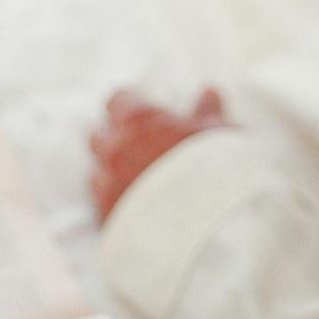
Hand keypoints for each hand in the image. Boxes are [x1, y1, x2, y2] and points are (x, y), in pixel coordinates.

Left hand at [88, 88, 226, 222]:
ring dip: (110, 177)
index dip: (129, 108)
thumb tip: (209, 93)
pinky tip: (136, 214)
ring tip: (137, 188)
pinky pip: (101, 209)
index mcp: (139, 119)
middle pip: (99, 136)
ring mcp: (108, 186)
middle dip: (114, 140)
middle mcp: (115, 148)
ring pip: (96, 175)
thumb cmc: (218, 171)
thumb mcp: (221, 133)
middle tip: (138, 150)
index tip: (143, 117)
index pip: (117, 101)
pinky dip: (114, 207)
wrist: (211, 226)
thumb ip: (208, 112)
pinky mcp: (109, 220)